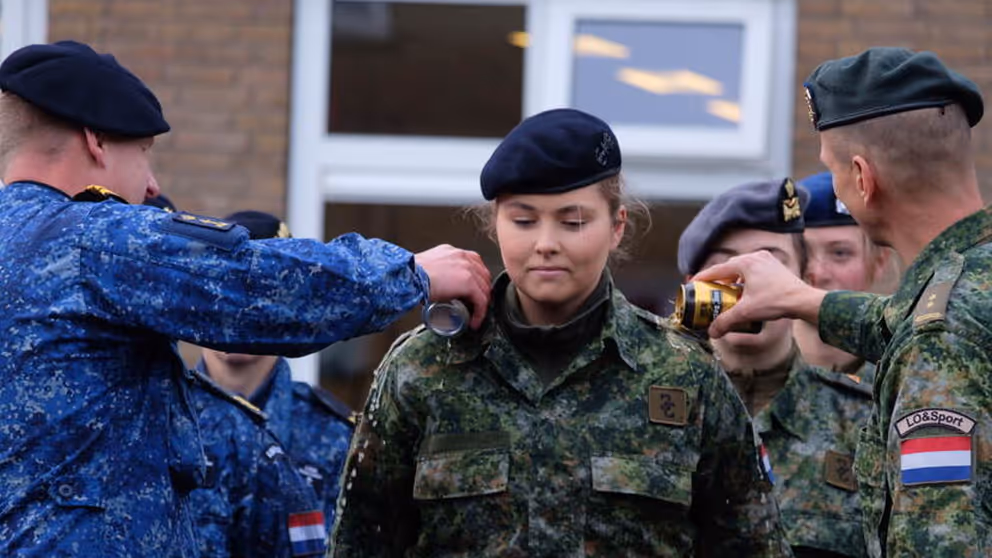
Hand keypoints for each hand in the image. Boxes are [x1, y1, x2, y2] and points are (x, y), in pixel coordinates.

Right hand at [414, 245, 491, 329]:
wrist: (407, 277)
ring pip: (484, 288)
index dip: (477, 279)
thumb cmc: (409, 276)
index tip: (473, 292)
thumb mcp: (426, 268)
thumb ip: (433, 272)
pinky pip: (481, 300)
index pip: (473, 263)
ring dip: (482, 304)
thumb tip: (432, 286)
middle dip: (482, 291)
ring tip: (474, 316)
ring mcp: (467, 268)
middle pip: (483, 275)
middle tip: (475, 306)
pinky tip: (474, 322)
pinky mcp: (469, 282)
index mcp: (452, 252)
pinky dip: (480, 313)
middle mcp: (462, 256)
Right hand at [691, 250, 825, 337]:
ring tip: (726, 293)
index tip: (693, 285)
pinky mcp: (775, 266)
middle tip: (708, 291)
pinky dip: (745, 279)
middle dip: (717, 280)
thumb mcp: (746, 312)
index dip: (702, 278)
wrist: (804, 301)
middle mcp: (755, 257)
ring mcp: (767, 260)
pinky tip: (745, 291)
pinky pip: (753, 270)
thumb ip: (726, 321)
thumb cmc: (777, 302)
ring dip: (732, 280)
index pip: (717, 269)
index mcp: (746, 263)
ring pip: (742, 268)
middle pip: (729, 267)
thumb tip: (712, 332)